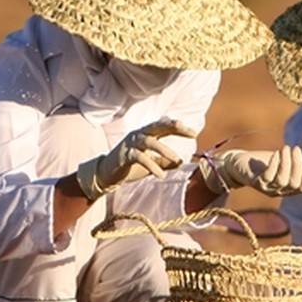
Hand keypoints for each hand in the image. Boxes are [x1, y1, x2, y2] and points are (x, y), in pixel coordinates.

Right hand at [76, 118, 197, 200]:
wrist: (108, 174)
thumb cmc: (131, 166)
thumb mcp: (152, 163)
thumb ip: (165, 162)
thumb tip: (181, 163)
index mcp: (147, 134)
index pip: (164, 126)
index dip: (179, 128)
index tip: (194, 133)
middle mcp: (139, 135)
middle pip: (157, 126)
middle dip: (172, 126)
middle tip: (185, 129)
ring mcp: (131, 144)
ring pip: (150, 142)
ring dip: (164, 150)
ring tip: (177, 159)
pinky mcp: (125, 155)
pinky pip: (140, 158)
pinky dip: (151, 166)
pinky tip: (161, 175)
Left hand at [200, 146, 301, 196]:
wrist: (237, 164)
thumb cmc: (261, 162)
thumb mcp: (279, 163)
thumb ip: (292, 164)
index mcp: (286, 189)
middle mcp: (277, 192)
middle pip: (294, 183)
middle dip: (297, 165)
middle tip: (295, 149)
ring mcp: (266, 188)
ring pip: (283, 181)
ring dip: (287, 163)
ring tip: (286, 148)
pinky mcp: (256, 182)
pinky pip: (268, 176)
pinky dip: (275, 164)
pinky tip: (276, 153)